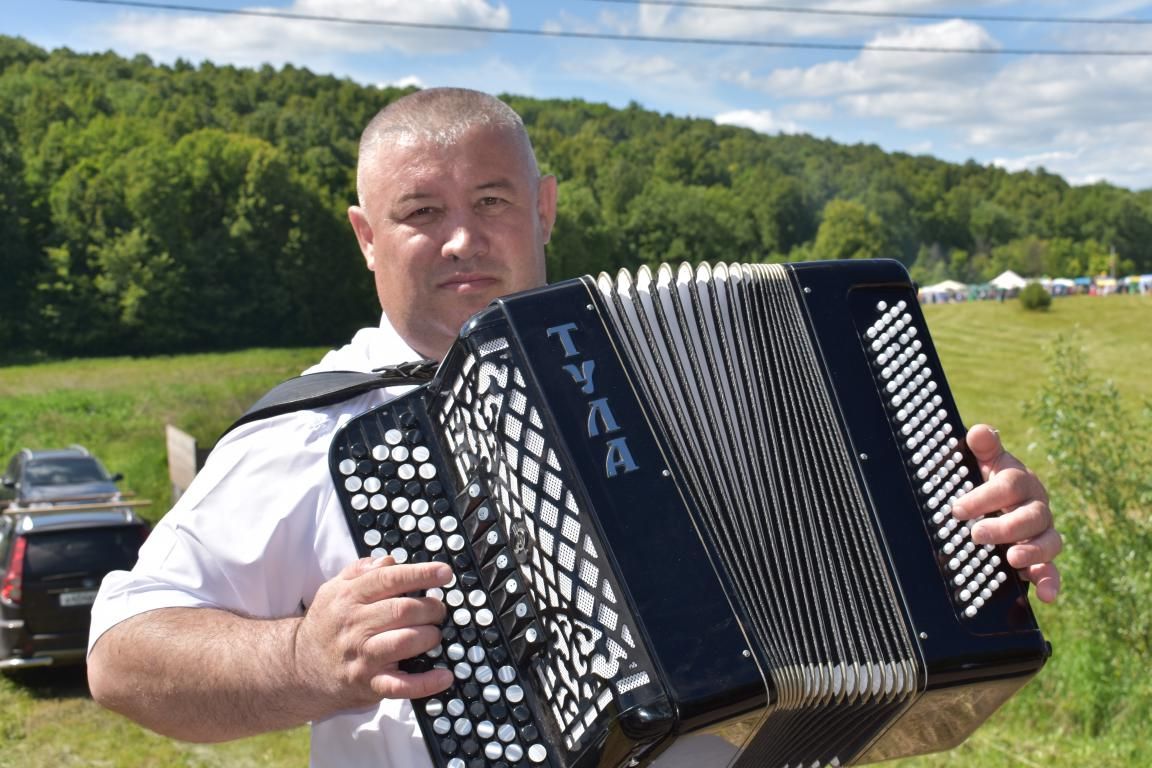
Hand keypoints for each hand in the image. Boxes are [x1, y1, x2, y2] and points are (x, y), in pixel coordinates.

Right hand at [292, 556, 453, 709]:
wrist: (297, 668)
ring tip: (433, 634)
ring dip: (429, 636)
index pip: (389, 579)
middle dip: (431, 608)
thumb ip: (360, 571)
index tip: (444, 573)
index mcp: (349, 597)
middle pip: (403, 610)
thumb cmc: (326, 624)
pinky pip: (401, 686)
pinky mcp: (369, 684)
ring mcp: (363, 656)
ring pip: (405, 642)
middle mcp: (355, 625)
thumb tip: (390, 561)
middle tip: (438, 610)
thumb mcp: (333, 590)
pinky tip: (445, 676)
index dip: (420, 574)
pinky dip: (426, 683)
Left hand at [951, 424, 1062, 602]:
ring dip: (1032, 552)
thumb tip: (979, 431)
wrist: (1001, 500)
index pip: (1009, 485)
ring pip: (1048, 542)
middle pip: (1031, 516)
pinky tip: (1045, 595)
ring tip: (1010, 558)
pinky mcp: (1042, 557)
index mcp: (1020, 481)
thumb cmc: (986, 478)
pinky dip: (1051, 582)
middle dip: (1004, 527)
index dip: (985, 497)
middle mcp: (1036, 506)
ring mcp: (1042, 533)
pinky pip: (1053, 570)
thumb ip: (983, 447)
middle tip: (976, 534)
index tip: (957, 509)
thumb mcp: (983, 461)